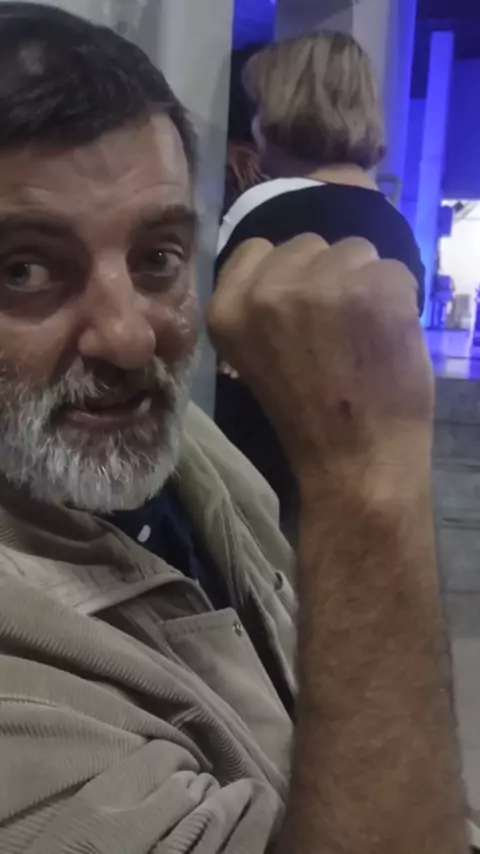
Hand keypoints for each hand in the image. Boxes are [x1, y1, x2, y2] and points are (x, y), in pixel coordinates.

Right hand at [209, 236, 432, 491]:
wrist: (354, 460)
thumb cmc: (308, 418)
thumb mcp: (253, 357)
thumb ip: (262, 308)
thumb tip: (295, 269)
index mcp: (227, 310)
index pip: (257, 249)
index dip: (288, 272)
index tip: (303, 305)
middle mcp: (267, 290)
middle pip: (308, 244)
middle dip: (327, 275)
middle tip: (336, 328)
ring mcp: (320, 286)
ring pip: (355, 251)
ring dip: (365, 283)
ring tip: (364, 335)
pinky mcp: (371, 288)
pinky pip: (395, 270)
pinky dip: (400, 299)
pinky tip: (389, 338)